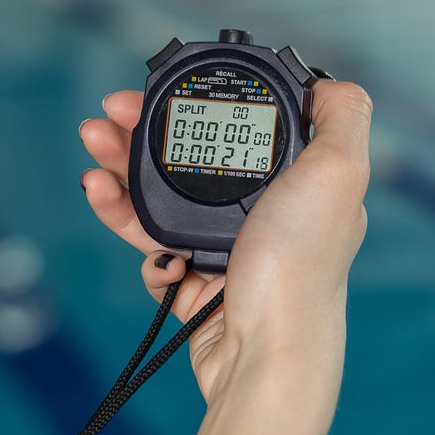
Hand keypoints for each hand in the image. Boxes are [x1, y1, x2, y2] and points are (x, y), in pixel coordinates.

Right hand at [79, 79, 371, 404]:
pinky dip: (126, 223)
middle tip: (105, 120)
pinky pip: (151, 244)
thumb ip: (343, 117)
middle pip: (191, 159)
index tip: (159, 88)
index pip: (240, 127)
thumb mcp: (340, 174)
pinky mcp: (194, 283)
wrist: (264, 352)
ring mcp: (227, 249)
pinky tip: (113, 208)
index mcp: (298, 183)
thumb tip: (329, 82)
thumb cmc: (300, 265)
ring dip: (120, 172)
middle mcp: (265, 214)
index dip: (198, 102)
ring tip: (91, 157)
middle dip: (142, 135)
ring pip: (162, 198)